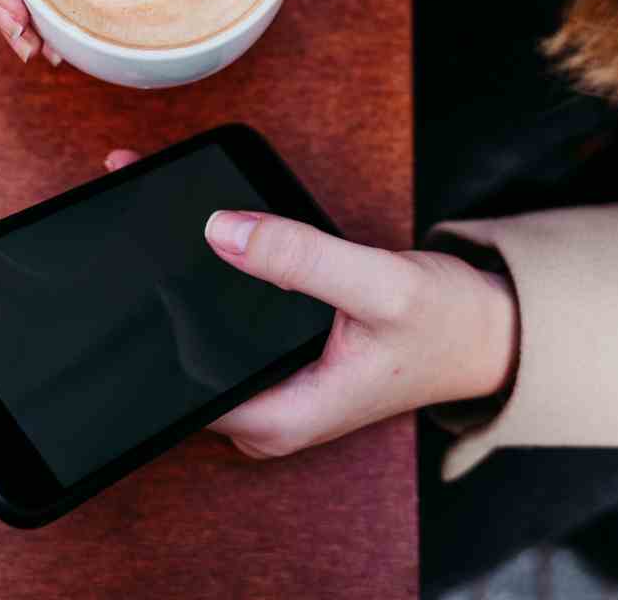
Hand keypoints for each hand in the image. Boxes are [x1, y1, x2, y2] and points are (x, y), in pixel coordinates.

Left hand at [102, 150, 517, 457]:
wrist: (491, 333)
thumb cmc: (447, 325)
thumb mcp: (380, 285)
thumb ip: (301, 260)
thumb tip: (221, 230)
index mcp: (278, 418)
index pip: (179, 380)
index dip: (149, 318)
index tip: (127, 255)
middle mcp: (264, 412)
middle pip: (179, 353)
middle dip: (153, 284)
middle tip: (129, 203)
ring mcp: (269, 386)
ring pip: (199, 331)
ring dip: (176, 272)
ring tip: (146, 198)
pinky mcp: (276, 359)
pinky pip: (225, 318)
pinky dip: (209, 272)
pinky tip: (190, 224)